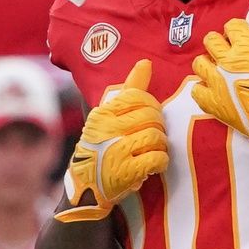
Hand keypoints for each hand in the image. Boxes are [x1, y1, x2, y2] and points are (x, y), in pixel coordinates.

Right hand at [56, 60, 167, 222]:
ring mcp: (116, 151)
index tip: (149, 117)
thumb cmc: (102, 146)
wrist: (86, 186)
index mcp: (103, 113)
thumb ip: (130, 89)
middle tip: (153, 136)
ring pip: (156, 136)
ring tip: (152, 151)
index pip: (138, 97)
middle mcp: (107, 129)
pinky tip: (154, 165)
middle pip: (152, 116)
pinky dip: (161, 162)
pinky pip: (158, 158)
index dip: (151, 106)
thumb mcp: (108, 116)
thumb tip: (146, 63)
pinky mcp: (126, 172)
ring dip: (161, 145)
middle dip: (158, 126)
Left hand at [191, 18, 248, 157]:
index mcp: (245, 47)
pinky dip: (202, 89)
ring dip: (208, 63)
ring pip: (199, 63)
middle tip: (229, 50)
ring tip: (218, 68)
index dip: (238, 28)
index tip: (243, 35)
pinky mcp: (213, 103)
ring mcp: (216, 82)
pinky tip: (211, 89)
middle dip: (219, 42)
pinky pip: (196, 90)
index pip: (232, 26)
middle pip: (211, 40)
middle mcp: (226, 61)